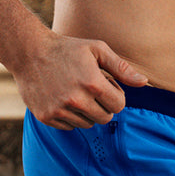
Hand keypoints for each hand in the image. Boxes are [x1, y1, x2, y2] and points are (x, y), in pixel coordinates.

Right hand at [15, 33, 147, 129]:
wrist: (30, 52)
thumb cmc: (68, 48)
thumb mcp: (97, 50)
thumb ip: (122, 68)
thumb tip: (144, 83)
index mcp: (93, 83)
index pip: (119, 105)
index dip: (116, 96)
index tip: (106, 86)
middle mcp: (76, 99)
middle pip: (105, 118)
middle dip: (103, 106)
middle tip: (92, 90)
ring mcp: (59, 110)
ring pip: (87, 124)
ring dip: (87, 112)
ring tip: (77, 93)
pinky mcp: (46, 116)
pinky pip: (69, 127)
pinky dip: (70, 116)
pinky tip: (63, 98)